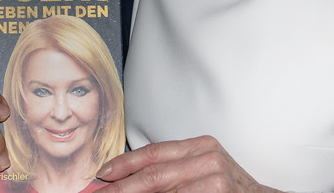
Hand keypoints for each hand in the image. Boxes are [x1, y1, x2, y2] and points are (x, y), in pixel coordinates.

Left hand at [96, 136, 280, 192]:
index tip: (103, 174)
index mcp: (201, 146)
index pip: (154, 153)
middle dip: (123, 187)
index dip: (125, 164)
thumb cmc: (231, 190)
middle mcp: (208, 159)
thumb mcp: (203, 170)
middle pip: (154, 174)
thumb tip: (128, 179)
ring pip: (164, 191)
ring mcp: (216, 180)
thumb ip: (172, 171)